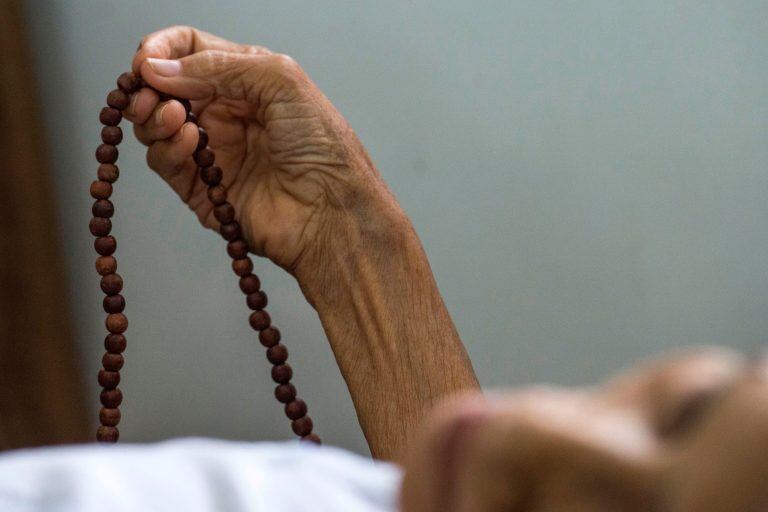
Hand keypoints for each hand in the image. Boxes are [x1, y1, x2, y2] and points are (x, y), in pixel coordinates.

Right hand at [127, 26, 394, 279]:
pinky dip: (168, 149)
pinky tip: (188, 140)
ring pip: (158, 126)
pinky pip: (167, 163)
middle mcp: (227, 112)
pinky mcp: (203, 189)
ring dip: (154, 116)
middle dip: (149, 86)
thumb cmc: (324, 147)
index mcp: (247, 80)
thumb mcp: (281, 82)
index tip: (145, 61)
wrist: (332, 213)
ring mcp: (214, 150)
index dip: (163, 51)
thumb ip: (219, 66)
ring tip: (172, 116)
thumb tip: (158, 68)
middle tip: (146, 93)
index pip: (191, 51)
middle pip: (166, 88)